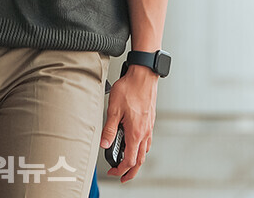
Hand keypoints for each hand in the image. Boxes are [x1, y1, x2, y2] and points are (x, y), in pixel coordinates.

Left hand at [101, 64, 157, 181]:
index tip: (113, 171)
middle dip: (131, 172)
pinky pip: (147, 140)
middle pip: (140, 160)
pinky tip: (135, 143)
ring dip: (137, 161)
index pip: (130, 160)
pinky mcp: (150, 120)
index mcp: (136, 132)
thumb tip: (104, 144)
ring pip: (145, 151)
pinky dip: (141, 148)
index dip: (121, 169)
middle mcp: (145, 132)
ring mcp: (149, 126)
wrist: (143, 75)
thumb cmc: (130, 88)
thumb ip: (109, 128)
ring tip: (128, 163)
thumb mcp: (114, 108)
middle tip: (122, 176)